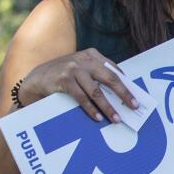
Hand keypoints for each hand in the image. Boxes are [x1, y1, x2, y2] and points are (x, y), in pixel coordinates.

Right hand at [19, 47, 138, 122]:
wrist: (36, 78)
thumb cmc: (65, 75)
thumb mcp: (82, 70)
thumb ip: (98, 76)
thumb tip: (122, 94)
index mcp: (92, 55)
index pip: (114, 70)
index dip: (126, 84)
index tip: (136, 97)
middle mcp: (84, 59)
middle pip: (110, 78)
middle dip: (124, 94)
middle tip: (134, 106)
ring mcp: (73, 69)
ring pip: (96, 91)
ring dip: (107, 107)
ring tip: (116, 118)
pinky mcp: (63, 80)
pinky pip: (81, 98)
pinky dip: (91, 109)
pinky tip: (98, 118)